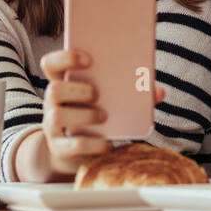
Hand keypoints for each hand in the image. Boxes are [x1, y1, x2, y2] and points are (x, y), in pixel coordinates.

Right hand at [37, 50, 165, 177]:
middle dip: (77, 90)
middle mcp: (54, 104)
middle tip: (97, 93)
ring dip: (84, 115)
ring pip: (57, 116)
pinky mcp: (61, 148)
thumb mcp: (107, 101)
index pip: (51, 64)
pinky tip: (108, 143)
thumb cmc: (95, 117)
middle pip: (53, 90)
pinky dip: (93, 144)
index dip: (65, 57)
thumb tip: (159, 92)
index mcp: (65, 84)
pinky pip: (72, 145)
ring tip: (104, 116)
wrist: (75, 153)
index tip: (88, 59)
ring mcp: (53, 127)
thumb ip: (131, 93)